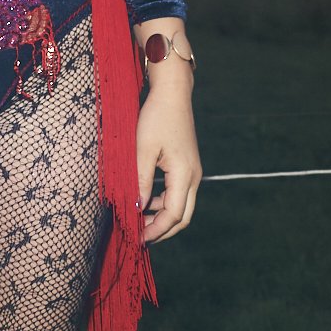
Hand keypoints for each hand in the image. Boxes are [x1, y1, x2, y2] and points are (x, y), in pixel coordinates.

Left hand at [135, 73, 201, 243]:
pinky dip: (165, 201)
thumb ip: (141, 180)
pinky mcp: (187, 165)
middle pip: (182, 216)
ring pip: (182, 205)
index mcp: (184, 175)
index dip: (156, 230)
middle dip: (162, 229)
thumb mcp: (143, 148)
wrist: (173, 93)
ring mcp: (192, 171)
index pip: (173, 215)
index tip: (138, 237)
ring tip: (140, 219)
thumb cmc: (156, 117)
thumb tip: (138, 208)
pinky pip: (179, 192)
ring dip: (163, 216)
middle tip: (140, 235)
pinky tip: (148, 200)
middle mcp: (193, 177)